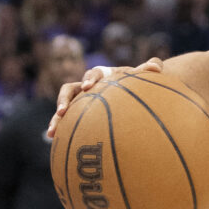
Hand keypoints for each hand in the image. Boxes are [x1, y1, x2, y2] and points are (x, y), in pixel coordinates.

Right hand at [47, 57, 162, 137]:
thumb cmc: (140, 82)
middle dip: (64, 99)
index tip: (89, 87)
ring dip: (56, 117)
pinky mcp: (78, 114)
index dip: (90, 78)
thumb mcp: (146, 76)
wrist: (134, 92)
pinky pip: (67, 121)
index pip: (94, 73)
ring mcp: (81, 100)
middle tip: (62, 110)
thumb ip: (152, 67)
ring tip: (52, 131)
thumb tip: (155, 67)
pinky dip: (61, 128)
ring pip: (64, 107)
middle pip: (70, 89)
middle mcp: (87, 87)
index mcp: (103, 75)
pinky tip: (55, 141)